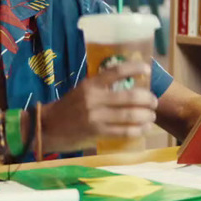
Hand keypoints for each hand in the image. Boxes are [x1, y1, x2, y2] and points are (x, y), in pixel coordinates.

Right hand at [40, 60, 155, 151]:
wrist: (47, 127)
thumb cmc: (67, 108)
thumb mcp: (81, 91)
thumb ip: (101, 88)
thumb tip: (128, 86)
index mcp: (90, 84)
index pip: (116, 71)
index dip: (134, 68)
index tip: (147, 68)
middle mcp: (93, 99)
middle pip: (130, 96)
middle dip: (147, 99)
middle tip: (154, 101)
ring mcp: (95, 117)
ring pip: (130, 115)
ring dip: (146, 115)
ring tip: (151, 115)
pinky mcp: (97, 132)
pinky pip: (123, 131)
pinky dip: (138, 130)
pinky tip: (144, 128)